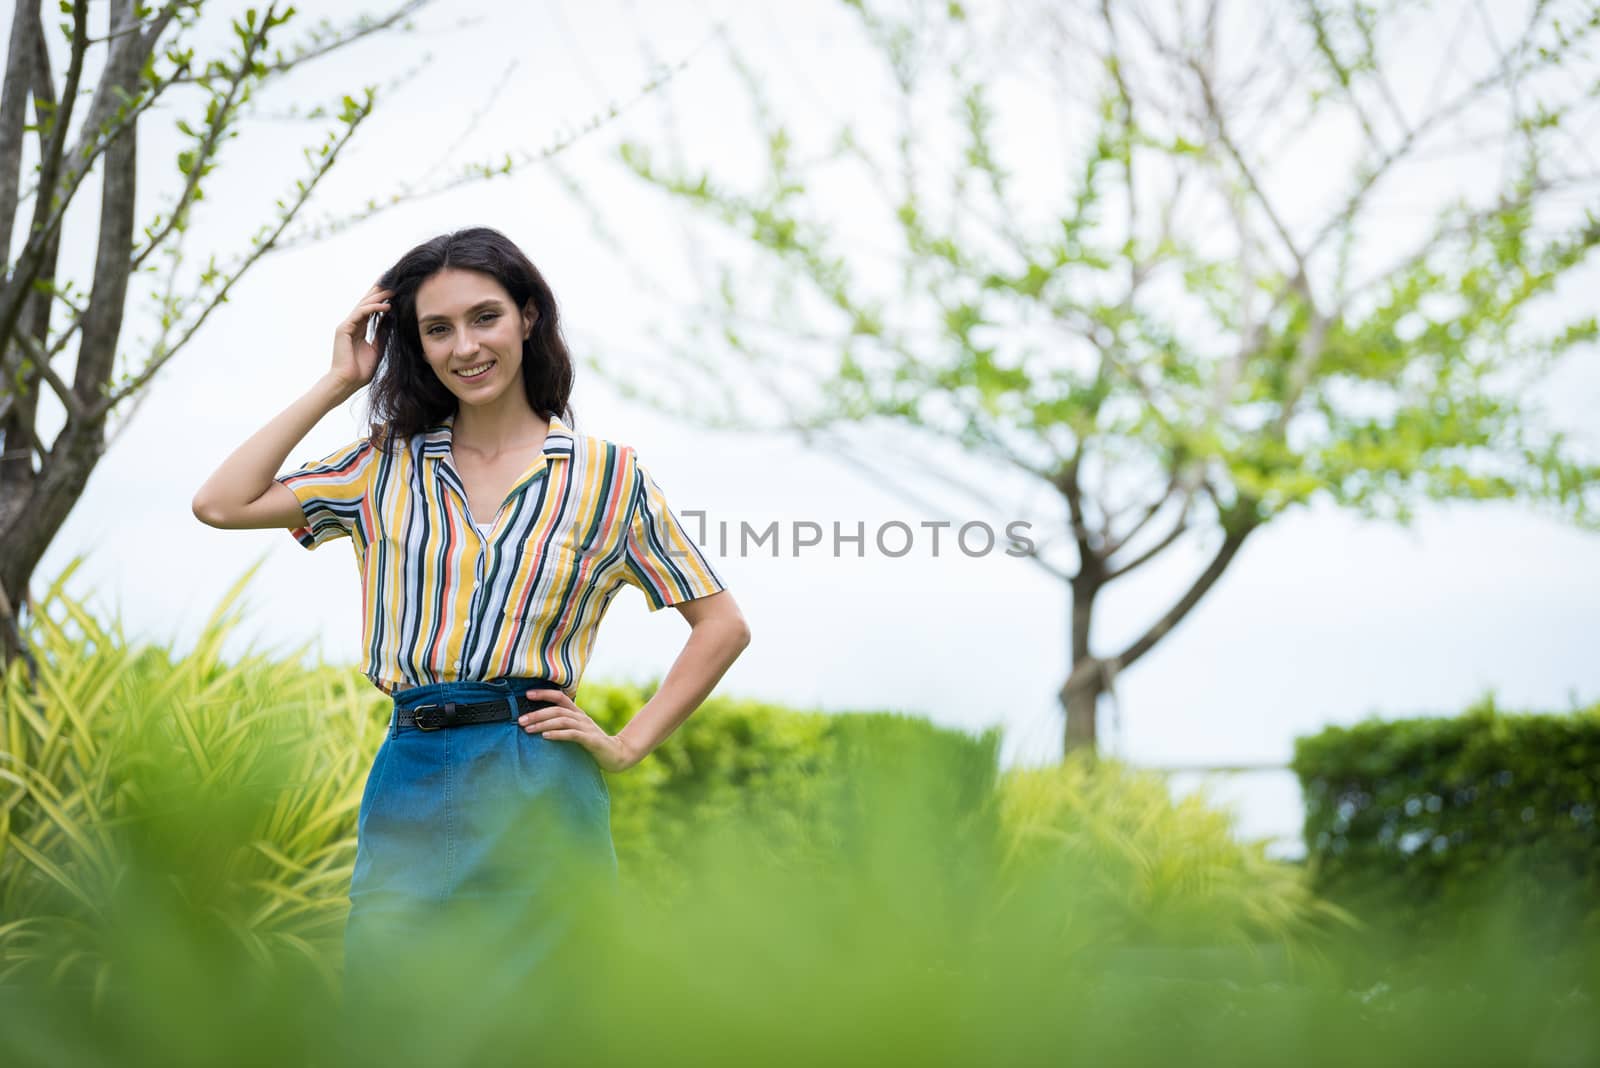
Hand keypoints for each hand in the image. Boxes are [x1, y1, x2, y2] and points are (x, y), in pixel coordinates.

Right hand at [330, 281, 390, 393]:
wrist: (347, 382)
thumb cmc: (361, 370)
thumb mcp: (377, 348)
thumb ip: (382, 333)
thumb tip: (391, 319)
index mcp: (358, 328)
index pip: (370, 309)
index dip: (381, 298)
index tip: (395, 291)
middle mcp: (351, 324)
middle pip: (366, 302)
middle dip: (379, 291)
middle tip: (393, 282)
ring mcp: (346, 325)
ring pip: (363, 305)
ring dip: (379, 297)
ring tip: (393, 291)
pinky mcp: (344, 329)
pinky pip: (360, 313)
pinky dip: (373, 308)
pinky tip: (386, 306)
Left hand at [519, 688, 637, 771]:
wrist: (617, 754)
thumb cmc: (593, 744)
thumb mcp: (577, 731)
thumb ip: (563, 726)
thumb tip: (538, 725)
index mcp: (578, 713)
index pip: (560, 697)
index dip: (544, 693)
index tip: (526, 694)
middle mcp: (581, 717)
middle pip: (557, 709)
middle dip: (537, 713)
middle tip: (520, 720)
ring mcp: (586, 728)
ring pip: (562, 720)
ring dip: (543, 724)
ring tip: (528, 729)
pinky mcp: (590, 740)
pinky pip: (572, 734)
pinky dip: (557, 734)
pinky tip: (545, 736)